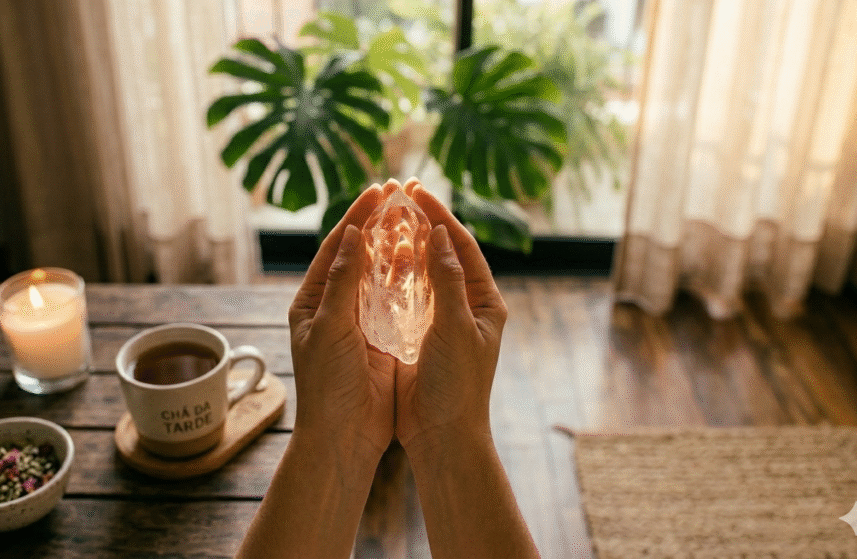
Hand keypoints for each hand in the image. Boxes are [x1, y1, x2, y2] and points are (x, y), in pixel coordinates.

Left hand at [288, 185, 395, 458]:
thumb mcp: (331, 327)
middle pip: (359, 256)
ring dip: (397, 248)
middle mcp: (334, 307)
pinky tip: (426, 261)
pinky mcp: (384, 339)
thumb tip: (353, 235)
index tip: (379, 192)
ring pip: (381, 276)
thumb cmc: (327, 384)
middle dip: (380, 225)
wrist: (345, 435)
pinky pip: (397, 302)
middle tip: (402, 195)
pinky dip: (410, 280)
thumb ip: (342, 281)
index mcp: (312, 300)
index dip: (358, 217)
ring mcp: (360, 322)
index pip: (336, 248)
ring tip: (417, 220)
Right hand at [395, 186, 507, 452]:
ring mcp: (440, 320)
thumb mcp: (455, 328)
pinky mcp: (417, 335)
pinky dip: (389, 276)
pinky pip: (403, 296)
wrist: (442, 434)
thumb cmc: (458, 384)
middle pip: (441, 253)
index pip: (462, 246)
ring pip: (420, 272)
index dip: (439, 216)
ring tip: (381, 219)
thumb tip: (441, 234)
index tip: (416, 191)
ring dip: (402, 246)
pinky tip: (371, 260)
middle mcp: (465, 306)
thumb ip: (447, 281)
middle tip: (396, 195)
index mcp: (485, 302)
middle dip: (420, 224)